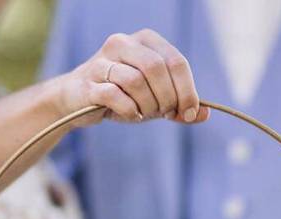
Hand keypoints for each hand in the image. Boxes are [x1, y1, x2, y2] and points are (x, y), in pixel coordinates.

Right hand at [53, 29, 209, 125]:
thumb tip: (204, 115)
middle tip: (164, 114)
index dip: (188, 90)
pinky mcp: (88, 82)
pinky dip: (128, 110)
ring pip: (136, 81)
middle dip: (168, 97)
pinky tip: (129, 115)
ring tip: (144, 113)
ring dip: (147, 105)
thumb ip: (179, 106)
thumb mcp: (154, 99)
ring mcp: (103, 61)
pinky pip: (114, 95)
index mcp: (145, 40)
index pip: (176, 61)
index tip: (189, 112)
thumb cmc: (121, 96)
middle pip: (157, 68)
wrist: (76, 101)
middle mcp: (123, 43)